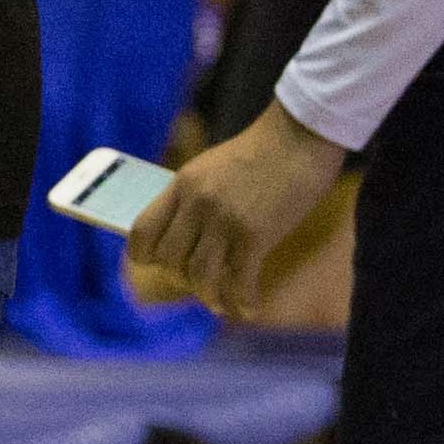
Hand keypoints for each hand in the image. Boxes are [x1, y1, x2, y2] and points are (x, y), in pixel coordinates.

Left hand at [132, 104, 346, 318]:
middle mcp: (198, 203)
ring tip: (218, 302)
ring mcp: (226, 220)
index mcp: (182, 183)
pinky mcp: (256, 235)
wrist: (301, 136)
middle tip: (196, 281)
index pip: (142, 230)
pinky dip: (241, 301)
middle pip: (170, 259)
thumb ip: (194, 198)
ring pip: (199, 276)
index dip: (144, 254)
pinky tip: (248, 307)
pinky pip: (239, 282)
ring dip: (208, 295)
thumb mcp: (212, 167)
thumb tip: (184, 239)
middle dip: (179, 277)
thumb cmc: (260, 153)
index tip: (156, 262)